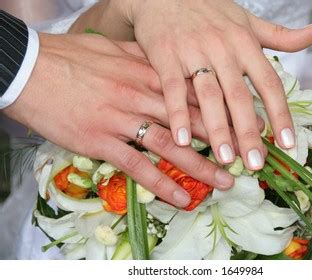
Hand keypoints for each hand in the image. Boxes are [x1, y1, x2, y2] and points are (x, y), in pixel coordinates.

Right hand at [3, 33, 233, 206]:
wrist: (29, 68)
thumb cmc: (71, 57)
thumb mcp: (113, 50)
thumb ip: (143, 60)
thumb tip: (164, 64)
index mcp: (147, 74)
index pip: (194, 94)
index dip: (222, 110)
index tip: (243, 124)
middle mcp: (141, 97)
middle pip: (191, 123)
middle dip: (223, 141)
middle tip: (247, 158)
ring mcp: (122, 121)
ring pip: (171, 147)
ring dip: (201, 168)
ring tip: (225, 183)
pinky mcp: (101, 142)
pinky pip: (138, 167)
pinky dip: (161, 185)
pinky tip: (181, 199)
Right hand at [120, 0, 311, 169]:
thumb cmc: (208, 10)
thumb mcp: (247, 20)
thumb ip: (280, 34)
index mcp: (246, 42)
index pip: (270, 83)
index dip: (281, 114)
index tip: (288, 143)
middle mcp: (223, 48)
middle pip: (240, 96)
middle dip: (249, 132)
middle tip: (256, 163)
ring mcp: (194, 52)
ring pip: (210, 96)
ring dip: (218, 130)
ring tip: (225, 159)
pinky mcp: (166, 55)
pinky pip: (172, 89)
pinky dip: (178, 114)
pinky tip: (182, 139)